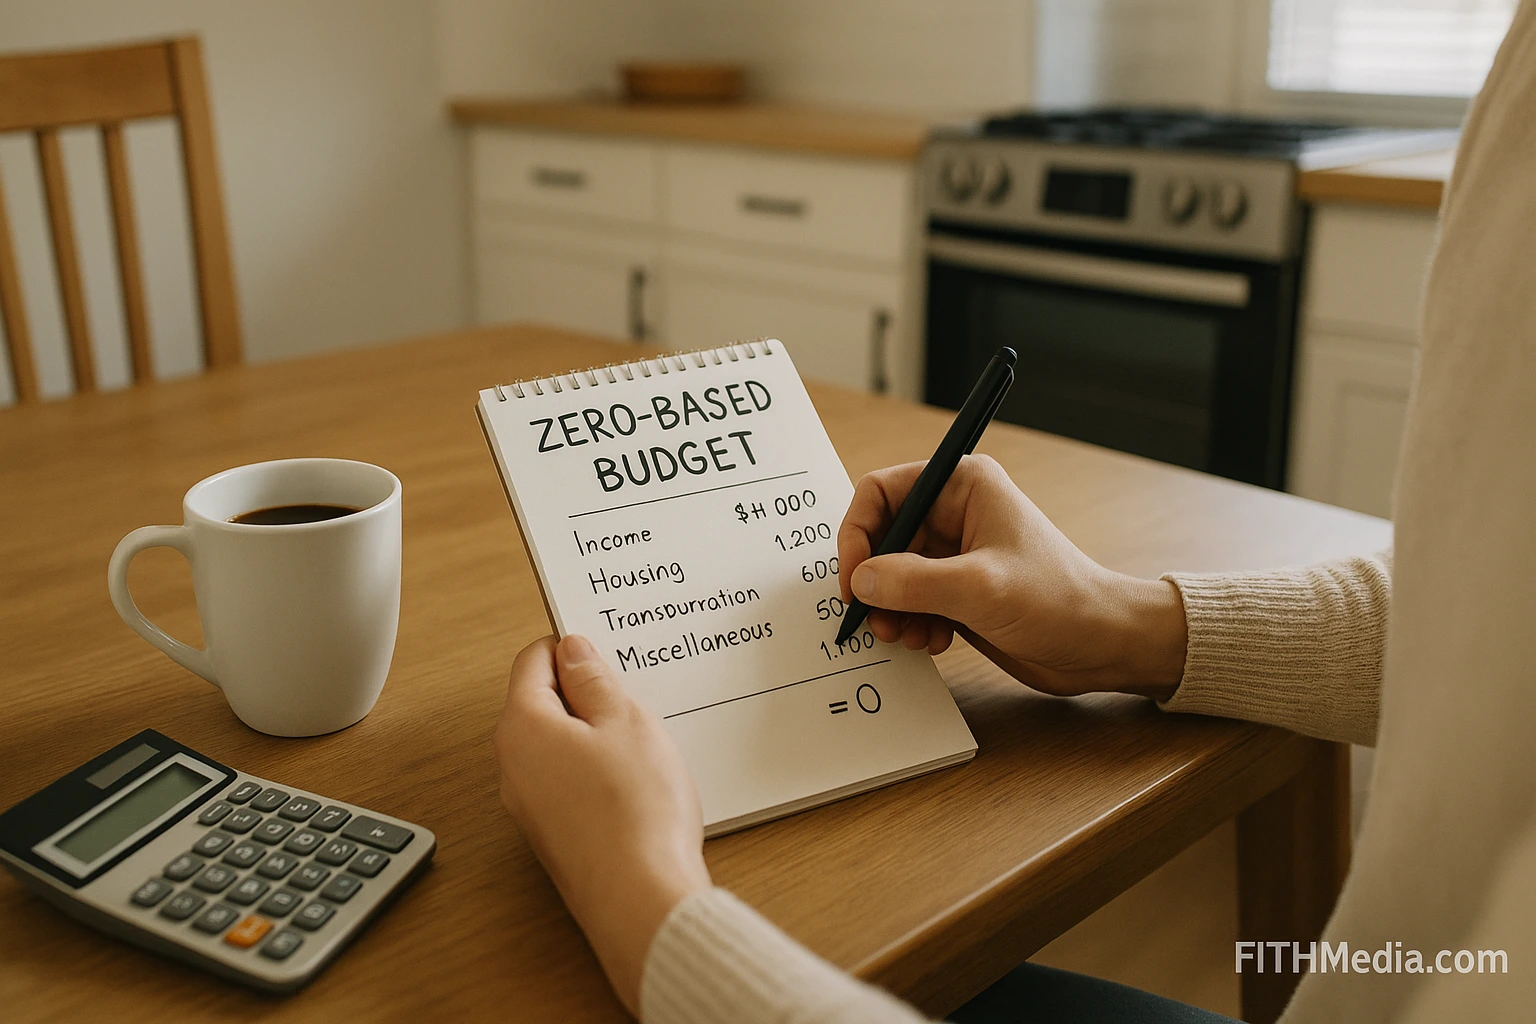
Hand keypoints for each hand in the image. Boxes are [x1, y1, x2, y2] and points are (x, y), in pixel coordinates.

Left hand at [494, 634, 711, 1013]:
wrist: (640, 899)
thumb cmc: (634, 810)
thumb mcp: (625, 721)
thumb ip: (593, 680)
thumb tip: (573, 652)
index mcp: (522, 726)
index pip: (532, 661)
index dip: (570, 647)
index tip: (603, 647)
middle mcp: (514, 766)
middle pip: (543, 704)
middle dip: (587, 693)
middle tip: (634, 693)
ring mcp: (531, 805)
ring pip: (559, 746)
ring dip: (596, 734)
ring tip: (643, 740)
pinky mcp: (555, 835)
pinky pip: (570, 783)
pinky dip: (599, 771)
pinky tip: (637, 781)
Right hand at [838, 455, 1186, 698]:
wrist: (1102, 645)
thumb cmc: (1061, 601)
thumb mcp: (981, 589)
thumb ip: (913, 582)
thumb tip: (861, 581)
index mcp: (962, 485)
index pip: (882, 493)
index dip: (857, 535)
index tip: (853, 580)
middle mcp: (954, 513)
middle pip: (881, 537)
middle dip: (873, 582)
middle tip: (877, 620)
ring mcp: (954, 553)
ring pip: (890, 574)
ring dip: (890, 610)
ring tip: (908, 636)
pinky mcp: (957, 589)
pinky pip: (909, 601)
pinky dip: (909, 623)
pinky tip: (933, 641)